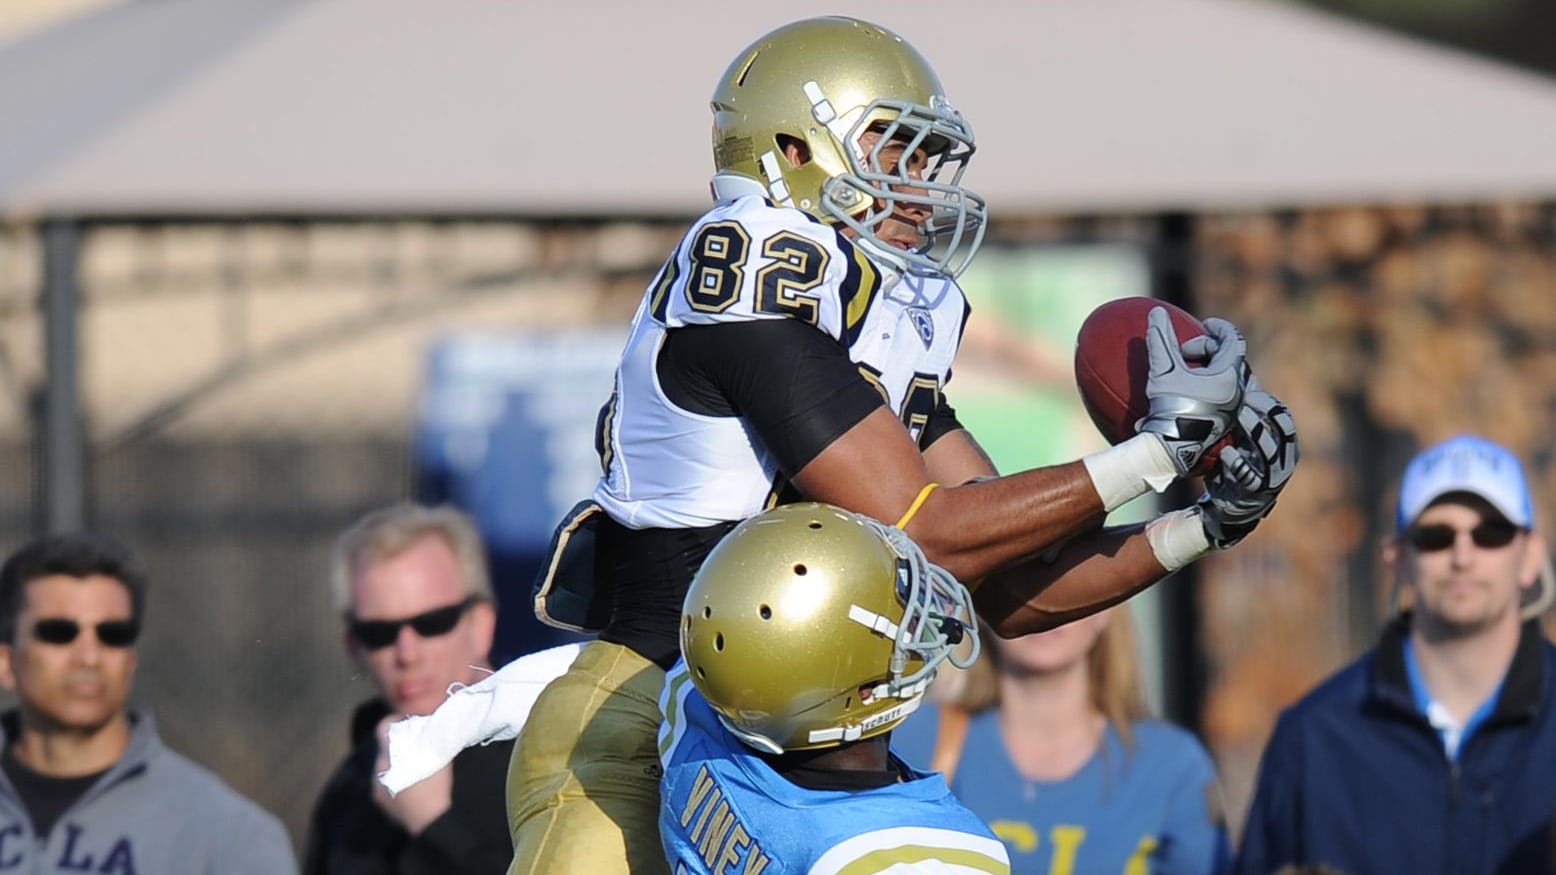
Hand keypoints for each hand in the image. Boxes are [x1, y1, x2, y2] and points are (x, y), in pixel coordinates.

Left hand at [373, 714, 452, 834]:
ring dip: (398, 764)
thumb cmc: (435, 783)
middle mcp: (379, 766)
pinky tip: (410, 788)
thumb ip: (429, 736)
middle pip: (386, 747)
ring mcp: (377, 786)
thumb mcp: (437, 752)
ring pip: (386, 766)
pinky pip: (386, 784)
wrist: (431, 820)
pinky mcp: (380, 801)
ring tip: (416, 769)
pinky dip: (396, 781)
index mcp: (390, 752)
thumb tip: (428, 723)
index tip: (410, 721)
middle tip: (418, 746)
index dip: (396, 720)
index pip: (384, 727)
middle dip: (400, 744)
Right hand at [1138, 310, 1246, 475]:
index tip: (1205, 323)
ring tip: (1189, 371)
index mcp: (1229, 375)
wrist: (1172, 448)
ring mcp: (1233, 408)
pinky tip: (1191, 391)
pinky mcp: (1225, 421)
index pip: (1232, 340)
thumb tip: (1156, 312)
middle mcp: (1238, 391)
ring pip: (1229, 377)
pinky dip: (1211, 385)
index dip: (1219, 328)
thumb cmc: (1171, 407)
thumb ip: (1161, 338)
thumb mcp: (1164, 369)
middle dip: (1209, 349)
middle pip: (1230, 357)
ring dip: (1210, 368)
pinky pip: (1225, 394)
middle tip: (1185, 353)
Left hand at [1198, 385, 1298, 548]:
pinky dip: (1238, 463)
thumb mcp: (1243, 441)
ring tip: (1239, 416)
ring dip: (1256, 432)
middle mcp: (1285, 460)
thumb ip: (1243, 421)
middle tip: (1245, 400)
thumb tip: (1232, 385)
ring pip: (1270, 451)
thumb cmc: (1236, 466)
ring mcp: (1273, 476)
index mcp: (1284, 445)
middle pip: (1285, 430)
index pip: (1285, 418)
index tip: (1250, 390)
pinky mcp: (1256, 491)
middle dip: (1267, 413)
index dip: (1271, 403)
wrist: (1230, 506)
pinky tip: (1225, 452)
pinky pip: (1250, 476)